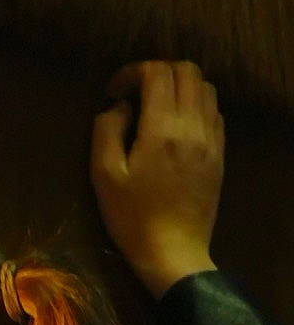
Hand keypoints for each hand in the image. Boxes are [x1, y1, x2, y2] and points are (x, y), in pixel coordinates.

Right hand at [90, 61, 223, 298]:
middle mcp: (193, 128)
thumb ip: (107, 129)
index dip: (132, 71)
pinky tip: (176, 125)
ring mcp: (212, 142)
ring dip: (180, 86)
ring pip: (206, 89)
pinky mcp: (220, 156)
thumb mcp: (103, 174)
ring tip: (156, 105)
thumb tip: (121, 106)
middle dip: (158, 71)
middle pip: (187, 72)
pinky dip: (195, 106)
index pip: (157, 73)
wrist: (173, 253)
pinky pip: (215, 113)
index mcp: (162, 130)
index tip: (114, 91)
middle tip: (136, 92)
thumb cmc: (132, 217)